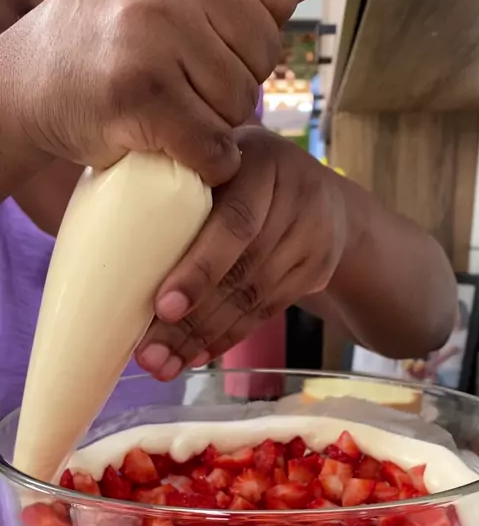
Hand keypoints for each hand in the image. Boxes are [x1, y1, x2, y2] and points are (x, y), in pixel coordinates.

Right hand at [1, 0, 298, 185]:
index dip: (243, 51)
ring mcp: (153, 36)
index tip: (203, 61)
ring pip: (238, 103)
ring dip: (214, 126)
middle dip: (231, 87)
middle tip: (182, 93)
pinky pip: (213, 146)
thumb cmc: (107, 50)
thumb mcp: (167, 3)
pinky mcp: (142, 94)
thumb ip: (234, 0)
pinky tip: (177, 152)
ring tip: (170, 116)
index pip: (266, 15)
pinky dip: (206, 164)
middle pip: (259, 58)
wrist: (29, 87)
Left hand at [136, 127, 346, 378]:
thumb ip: (180, 180)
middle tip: (149, 353)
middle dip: (191, 319)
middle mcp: (294, 199)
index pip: (234, 223)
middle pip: (241, 271)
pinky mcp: (315, 272)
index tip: (162, 307)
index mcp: (259, 161)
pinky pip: (264, 314)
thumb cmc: (242, 176)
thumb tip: (107, 236)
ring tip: (163, 364)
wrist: (325, 201)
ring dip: (203, 338)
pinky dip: (226, 338)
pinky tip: (195, 356)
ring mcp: (311, 238)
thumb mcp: (218, 161)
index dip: (199, 269)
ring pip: (251, 300)